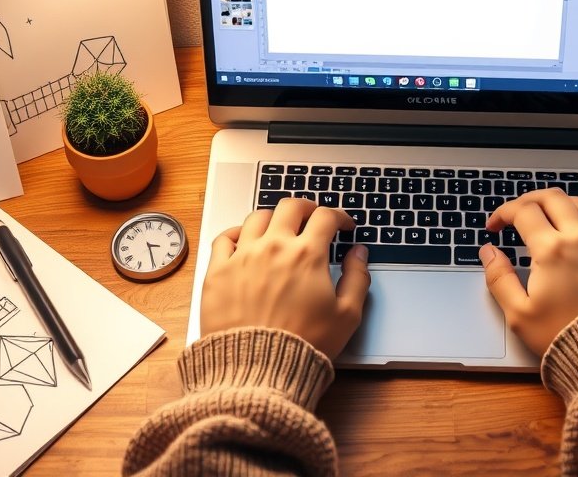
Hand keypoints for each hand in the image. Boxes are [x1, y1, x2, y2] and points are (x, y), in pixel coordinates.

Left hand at [200, 199, 370, 358]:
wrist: (259, 370)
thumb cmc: (304, 345)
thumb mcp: (347, 315)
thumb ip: (357, 277)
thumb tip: (358, 254)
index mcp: (308, 254)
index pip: (326, 217)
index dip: (339, 216)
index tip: (342, 226)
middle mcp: (274, 247)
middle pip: (291, 207)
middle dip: (307, 208)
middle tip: (312, 218)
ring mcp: (242, 256)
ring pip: (257, 217)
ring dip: (273, 218)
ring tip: (279, 228)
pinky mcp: (218, 272)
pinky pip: (225, 238)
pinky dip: (237, 233)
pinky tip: (245, 240)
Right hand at [480, 189, 577, 354]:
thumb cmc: (566, 339)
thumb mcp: (519, 314)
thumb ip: (499, 278)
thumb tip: (489, 253)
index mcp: (551, 250)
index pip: (522, 212)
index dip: (503, 213)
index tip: (495, 226)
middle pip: (551, 198)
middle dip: (529, 200)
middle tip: (517, 212)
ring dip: (559, 204)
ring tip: (547, 215)